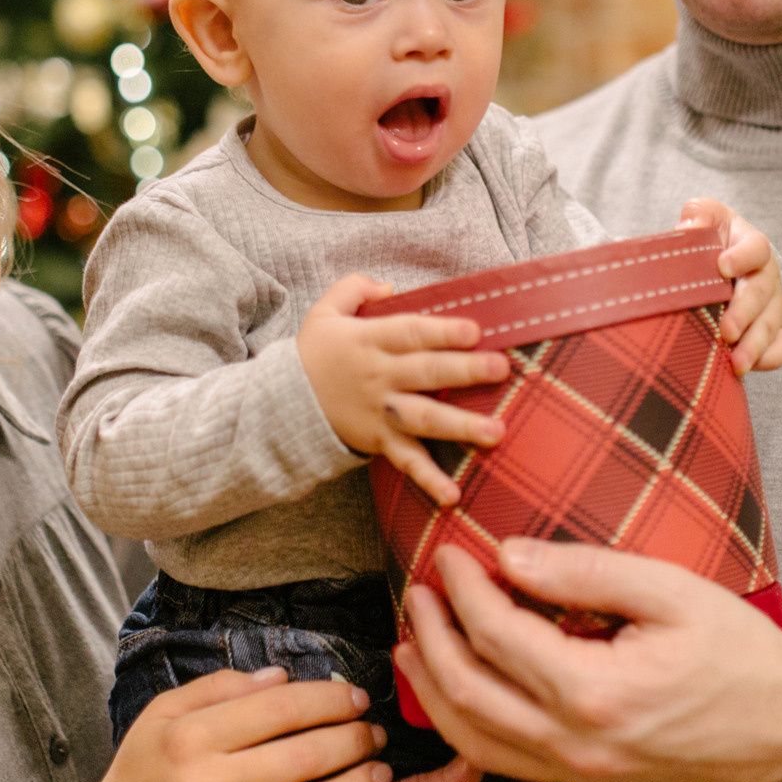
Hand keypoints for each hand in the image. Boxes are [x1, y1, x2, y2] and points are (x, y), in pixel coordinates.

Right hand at [74, 667, 392, 781]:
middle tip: (374, 733)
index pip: (278, 708)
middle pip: (302, 758)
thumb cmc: (138, 780)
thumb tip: (282, 677)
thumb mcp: (160, 718)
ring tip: (380, 772)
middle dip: (353, 740)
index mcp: (188, 738)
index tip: (356, 697)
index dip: (328, 700)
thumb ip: (218, 688)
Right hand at [298, 274, 512, 507]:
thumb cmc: (314, 353)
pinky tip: (453, 496)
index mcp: (369, 340)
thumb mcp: (324, 311)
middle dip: (465, 371)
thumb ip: (354, 289)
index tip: (475, 330)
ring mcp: (380, 412)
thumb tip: (389, 285)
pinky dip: (429, 480)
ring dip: (461, 426)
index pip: (409, 333)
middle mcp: (378, 376)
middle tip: (501, 370)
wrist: (280, 403)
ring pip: (424, 418)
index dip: (441, 331)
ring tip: (496, 431)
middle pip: (425, 373)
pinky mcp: (378, 441)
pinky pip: (406, 461)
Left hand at [396, 542, 781, 781]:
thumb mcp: (671, 591)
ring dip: (434, 691)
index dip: (463, 591)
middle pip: (468, 694)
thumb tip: (507, 558)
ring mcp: (582, 774)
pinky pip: (508, 762)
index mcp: (594, 692)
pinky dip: (469, 728)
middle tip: (419, 594)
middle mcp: (577, 744)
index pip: (497, 636)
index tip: (450, 556)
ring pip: (476, 741)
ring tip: (413, 646)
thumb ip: (584, 572)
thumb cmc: (743, 655)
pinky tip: (460, 695)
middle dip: (432, 639)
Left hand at [680, 199, 781, 373]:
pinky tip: (746, 368)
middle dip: (745, 313)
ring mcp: (771, 304)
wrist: (724, 261)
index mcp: (752, 245)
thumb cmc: (711, 238)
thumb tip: (689, 228)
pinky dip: (767, 359)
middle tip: (726, 330)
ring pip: (771, 326)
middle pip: (763, 293)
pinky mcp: (771, 330)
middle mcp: (766, 275)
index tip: (721, 267)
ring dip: (754, 345)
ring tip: (736, 362)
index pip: (756, 248)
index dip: (742, 257)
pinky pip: (780, 347)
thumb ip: (698, 215)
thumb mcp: (704, 216)